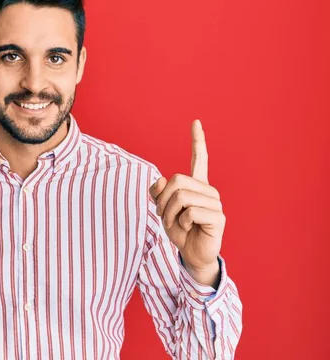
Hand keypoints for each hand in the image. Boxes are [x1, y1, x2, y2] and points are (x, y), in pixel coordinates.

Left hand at [149, 120, 224, 285]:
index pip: (199, 159)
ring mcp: (214, 203)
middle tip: (163, 215)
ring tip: (175, 224)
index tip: (195, 122)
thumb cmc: (179, 230)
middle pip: (176, 180)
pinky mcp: (217, 217)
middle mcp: (208, 190)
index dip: (197, 141)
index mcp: (197, 185)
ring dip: (169, 213)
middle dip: (162, 200)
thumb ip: (159, 193)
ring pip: (181, 196)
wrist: (191, 253)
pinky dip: (181, 222)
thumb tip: (160, 180)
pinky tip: (188, 228)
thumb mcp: (163, 209)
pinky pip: (189, 211)